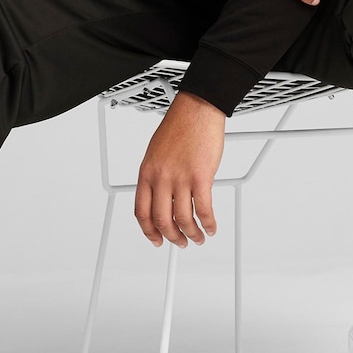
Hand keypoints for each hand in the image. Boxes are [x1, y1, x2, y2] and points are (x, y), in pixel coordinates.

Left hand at [134, 91, 224, 247]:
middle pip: (162, 220)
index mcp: (147, 172)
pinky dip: (208, 223)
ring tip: (198, 237)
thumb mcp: (156, 153)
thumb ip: (157, 177)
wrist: (196, 110)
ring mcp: (180, 178)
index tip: (156, 239)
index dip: (148, 231)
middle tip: (180, 243)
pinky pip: (203, 209)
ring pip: (183, 219)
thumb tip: (163, 199)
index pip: (141, 212)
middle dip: (172, 237)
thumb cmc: (179, 126)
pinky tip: (211, 226)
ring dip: (191, 234)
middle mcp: (161, 177)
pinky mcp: (200, 177)